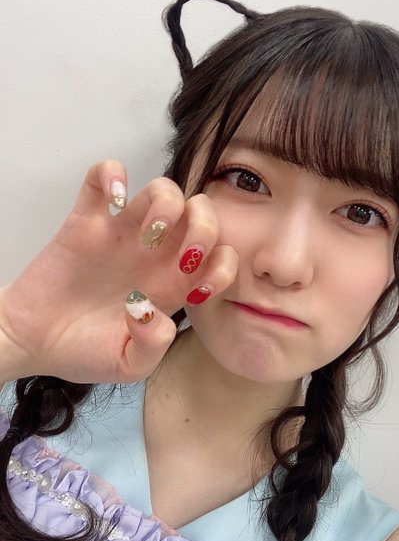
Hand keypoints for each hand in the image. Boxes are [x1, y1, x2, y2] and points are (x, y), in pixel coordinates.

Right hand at [0, 160, 237, 383]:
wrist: (33, 342)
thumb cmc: (84, 351)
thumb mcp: (127, 365)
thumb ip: (152, 345)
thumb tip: (151, 309)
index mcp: (174, 285)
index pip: (221, 256)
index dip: (223, 267)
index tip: (198, 290)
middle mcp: (156, 254)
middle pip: (201, 213)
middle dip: (206, 228)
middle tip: (184, 257)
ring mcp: (123, 233)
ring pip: (163, 188)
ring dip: (167, 204)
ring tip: (148, 235)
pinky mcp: (87, 219)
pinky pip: (103, 175)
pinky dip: (111, 174)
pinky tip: (112, 201)